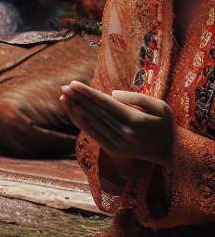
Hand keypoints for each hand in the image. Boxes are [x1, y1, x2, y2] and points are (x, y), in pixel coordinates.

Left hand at [60, 81, 175, 167]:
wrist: (172, 153)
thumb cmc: (165, 125)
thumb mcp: (160, 107)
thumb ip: (136, 97)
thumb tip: (110, 94)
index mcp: (135, 120)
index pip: (104, 103)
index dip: (87, 93)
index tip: (73, 83)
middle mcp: (124, 132)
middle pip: (95, 111)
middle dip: (78, 98)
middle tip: (64, 86)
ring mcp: (117, 143)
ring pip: (92, 122)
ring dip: (76, 109)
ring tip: (64, 96)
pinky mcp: (113, 150)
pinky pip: (93, 134)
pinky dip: (81, 122)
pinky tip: (72, 111)